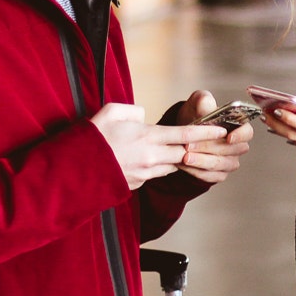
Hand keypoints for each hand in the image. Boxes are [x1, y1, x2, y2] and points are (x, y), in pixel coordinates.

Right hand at [91, 103, 231, 190]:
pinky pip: (153, 175)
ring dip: (171, 158)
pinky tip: (140, 160)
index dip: (206, 132)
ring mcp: (144, 174)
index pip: (185, 134)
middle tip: (198, 142)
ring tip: (163, 150)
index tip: (222, 131)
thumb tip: (143, 117)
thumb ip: (133, 110)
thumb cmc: (91, 137)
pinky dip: (153, 167)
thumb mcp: (111, 111)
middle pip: (183, 153)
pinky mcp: (136, 185)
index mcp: (148, 137)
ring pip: (170, 166)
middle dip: (191, 147)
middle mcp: (151, 157)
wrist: (74, 170)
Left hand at [170, 90, 252, 184]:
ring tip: (185, 156)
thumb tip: (207, 104)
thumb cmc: (196, 116)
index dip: (240, 136)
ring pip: (219, 165)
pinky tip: (184, 165)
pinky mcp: (218, 174)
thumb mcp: (198, 104)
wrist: (183, 133)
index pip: (247, 133)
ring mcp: (229, 161)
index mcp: (238, 127)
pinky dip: (196, 171)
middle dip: (209, 148)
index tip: (228, 137)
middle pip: (230, 151)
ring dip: (201, 161)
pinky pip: (210, 176)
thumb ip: (204, 101)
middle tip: (190, 145)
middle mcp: (236, 146)